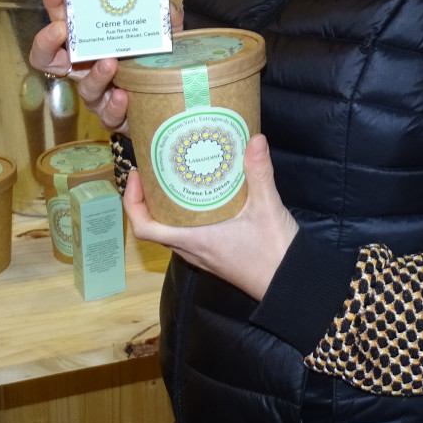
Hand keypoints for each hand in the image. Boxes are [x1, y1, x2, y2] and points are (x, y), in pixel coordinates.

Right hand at [28, 0, 184, 135]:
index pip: (64, 19)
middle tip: (61, 29)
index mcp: (92, 41)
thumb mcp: (166, 32)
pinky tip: (123, 96)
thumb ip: (166, 17)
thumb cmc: (158, 59)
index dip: (55, 3)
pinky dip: (113, 106)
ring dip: (95, 75)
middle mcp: (86, 67)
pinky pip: (106, 115)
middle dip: (47, 42)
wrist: (176, 96)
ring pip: (84, 88)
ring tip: (110, 63)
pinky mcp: (113, 116)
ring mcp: (98, 93)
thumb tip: (166, 6)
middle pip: (48, 57)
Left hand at [123, 134, 297, 300]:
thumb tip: (255, 139)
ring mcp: (203, 255)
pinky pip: (188, 234)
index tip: (137, 177)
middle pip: (155, 226)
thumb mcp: (267, 208)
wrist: (290, 284)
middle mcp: (193, 249)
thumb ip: (259, 173)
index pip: (146, 229)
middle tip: (156, 168)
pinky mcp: (214, 255)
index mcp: (195, 240)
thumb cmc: (274, 252)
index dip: (133, 203)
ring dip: (165, 207)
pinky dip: (184, 215)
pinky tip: (202, 197)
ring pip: (171, 231)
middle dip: (148, 197)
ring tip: (175, 178)